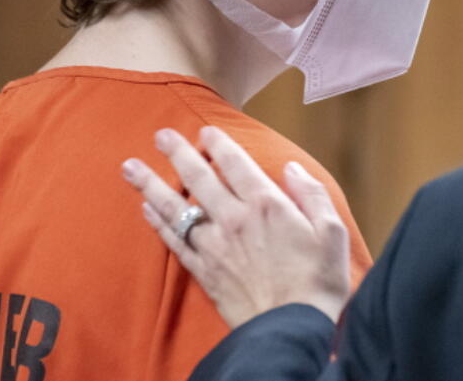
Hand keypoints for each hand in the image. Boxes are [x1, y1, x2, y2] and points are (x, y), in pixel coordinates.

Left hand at [121, 126, 350, 327]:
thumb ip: (311, 194)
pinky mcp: (205, 272)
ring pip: (176, 208)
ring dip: (151, 185)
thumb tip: (291, 168)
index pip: (235, 163)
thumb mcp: (332, 231)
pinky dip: (158, 224)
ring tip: (130, 167)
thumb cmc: (319, 282)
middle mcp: (234, 220)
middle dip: (177, 153)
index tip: (206, 131)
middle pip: (198, 178)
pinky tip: (146, 210)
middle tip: (160, 134)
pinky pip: (175, 242)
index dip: (218, 143)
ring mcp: (215, 247)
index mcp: (266, 205)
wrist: (292, 330)